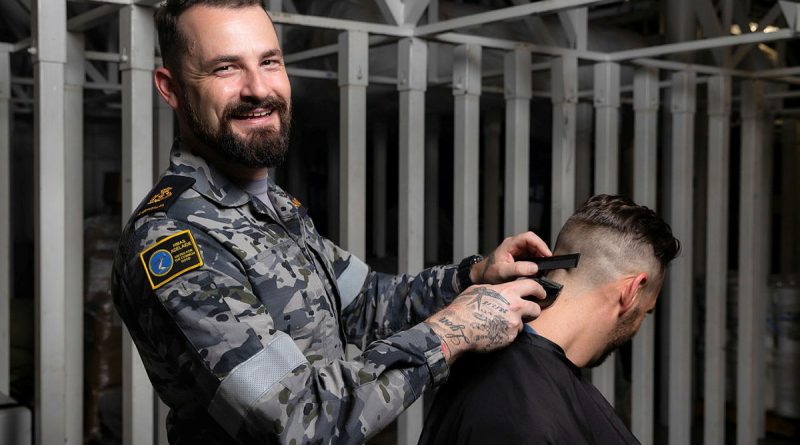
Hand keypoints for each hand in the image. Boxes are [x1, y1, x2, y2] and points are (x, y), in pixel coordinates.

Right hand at [426, 279, 545, 364]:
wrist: (457, 327)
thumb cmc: (465, 307)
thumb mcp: (479, 289)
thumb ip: (496, 289)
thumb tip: (501, 290)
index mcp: (508, 291)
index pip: (533, 286)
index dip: (539, 290)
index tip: (541, 293)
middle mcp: (515, 306)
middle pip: (536, 308)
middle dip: (533, 310)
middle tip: (528, 312)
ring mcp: (513, 323)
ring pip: (523, 323)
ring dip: (516, 323)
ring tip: (501, 323)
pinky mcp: (510, 337)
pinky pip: (513, 335)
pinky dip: (507, 334)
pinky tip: (495, 331)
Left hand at [470, 231, 551, 284]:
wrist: (481, 276)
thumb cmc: (488, 272)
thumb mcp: (502, 272)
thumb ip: (518, 269)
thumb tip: (534, 267)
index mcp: (510, 244)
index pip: (529, 237)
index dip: (540, 244)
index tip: (547, 254)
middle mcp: (515, 245)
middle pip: (534, 243)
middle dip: (542, 252)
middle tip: (547, 263)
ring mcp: (517, 250)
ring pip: (534, 249)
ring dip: (540, 257)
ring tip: (543, 268)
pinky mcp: (520, 257)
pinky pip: (532, 256)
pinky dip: (537, 262)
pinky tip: (538, 270)